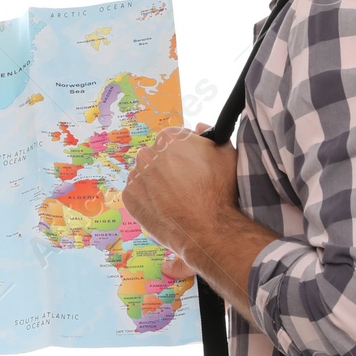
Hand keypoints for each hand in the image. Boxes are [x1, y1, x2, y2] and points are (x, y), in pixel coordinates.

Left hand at [122, 123, 235, 278]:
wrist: (208, 229)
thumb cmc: (220, 191)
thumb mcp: (226, 154)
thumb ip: (211, 136)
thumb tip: (200, 127)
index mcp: (169, 137)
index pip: (174, 139)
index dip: (186, 153)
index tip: (193, 166)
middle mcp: (147, 153)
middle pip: (157, 156)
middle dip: (169, 166)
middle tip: (185, 184)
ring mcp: (136, 176)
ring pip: (146, 174)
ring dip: (156, 182)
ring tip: (176, 198)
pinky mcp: (129, 197)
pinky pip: (138, 193)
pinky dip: (148, 198)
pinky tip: (165, 207)